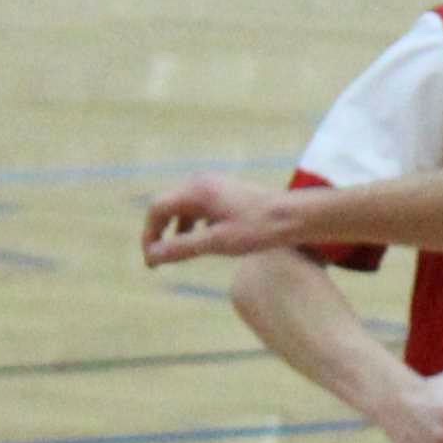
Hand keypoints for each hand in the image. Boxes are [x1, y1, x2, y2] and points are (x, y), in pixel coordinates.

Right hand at [141, 175, 309, 265]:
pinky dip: (192, 225)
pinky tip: (200, 242)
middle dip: (160, 232)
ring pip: (183, 207)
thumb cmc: (258, 229)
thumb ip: (182, 248)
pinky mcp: (225, 192)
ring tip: (178, 254)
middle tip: (159, 260)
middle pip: (167, 206)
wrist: (293, 216)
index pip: (157, 209)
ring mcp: (214, 185)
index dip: (149, 235)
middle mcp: (202, 182)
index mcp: (197, 191)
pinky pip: (198, 207)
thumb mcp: (217, 242)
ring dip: (176, 230)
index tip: (151, 260)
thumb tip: (152, 256)